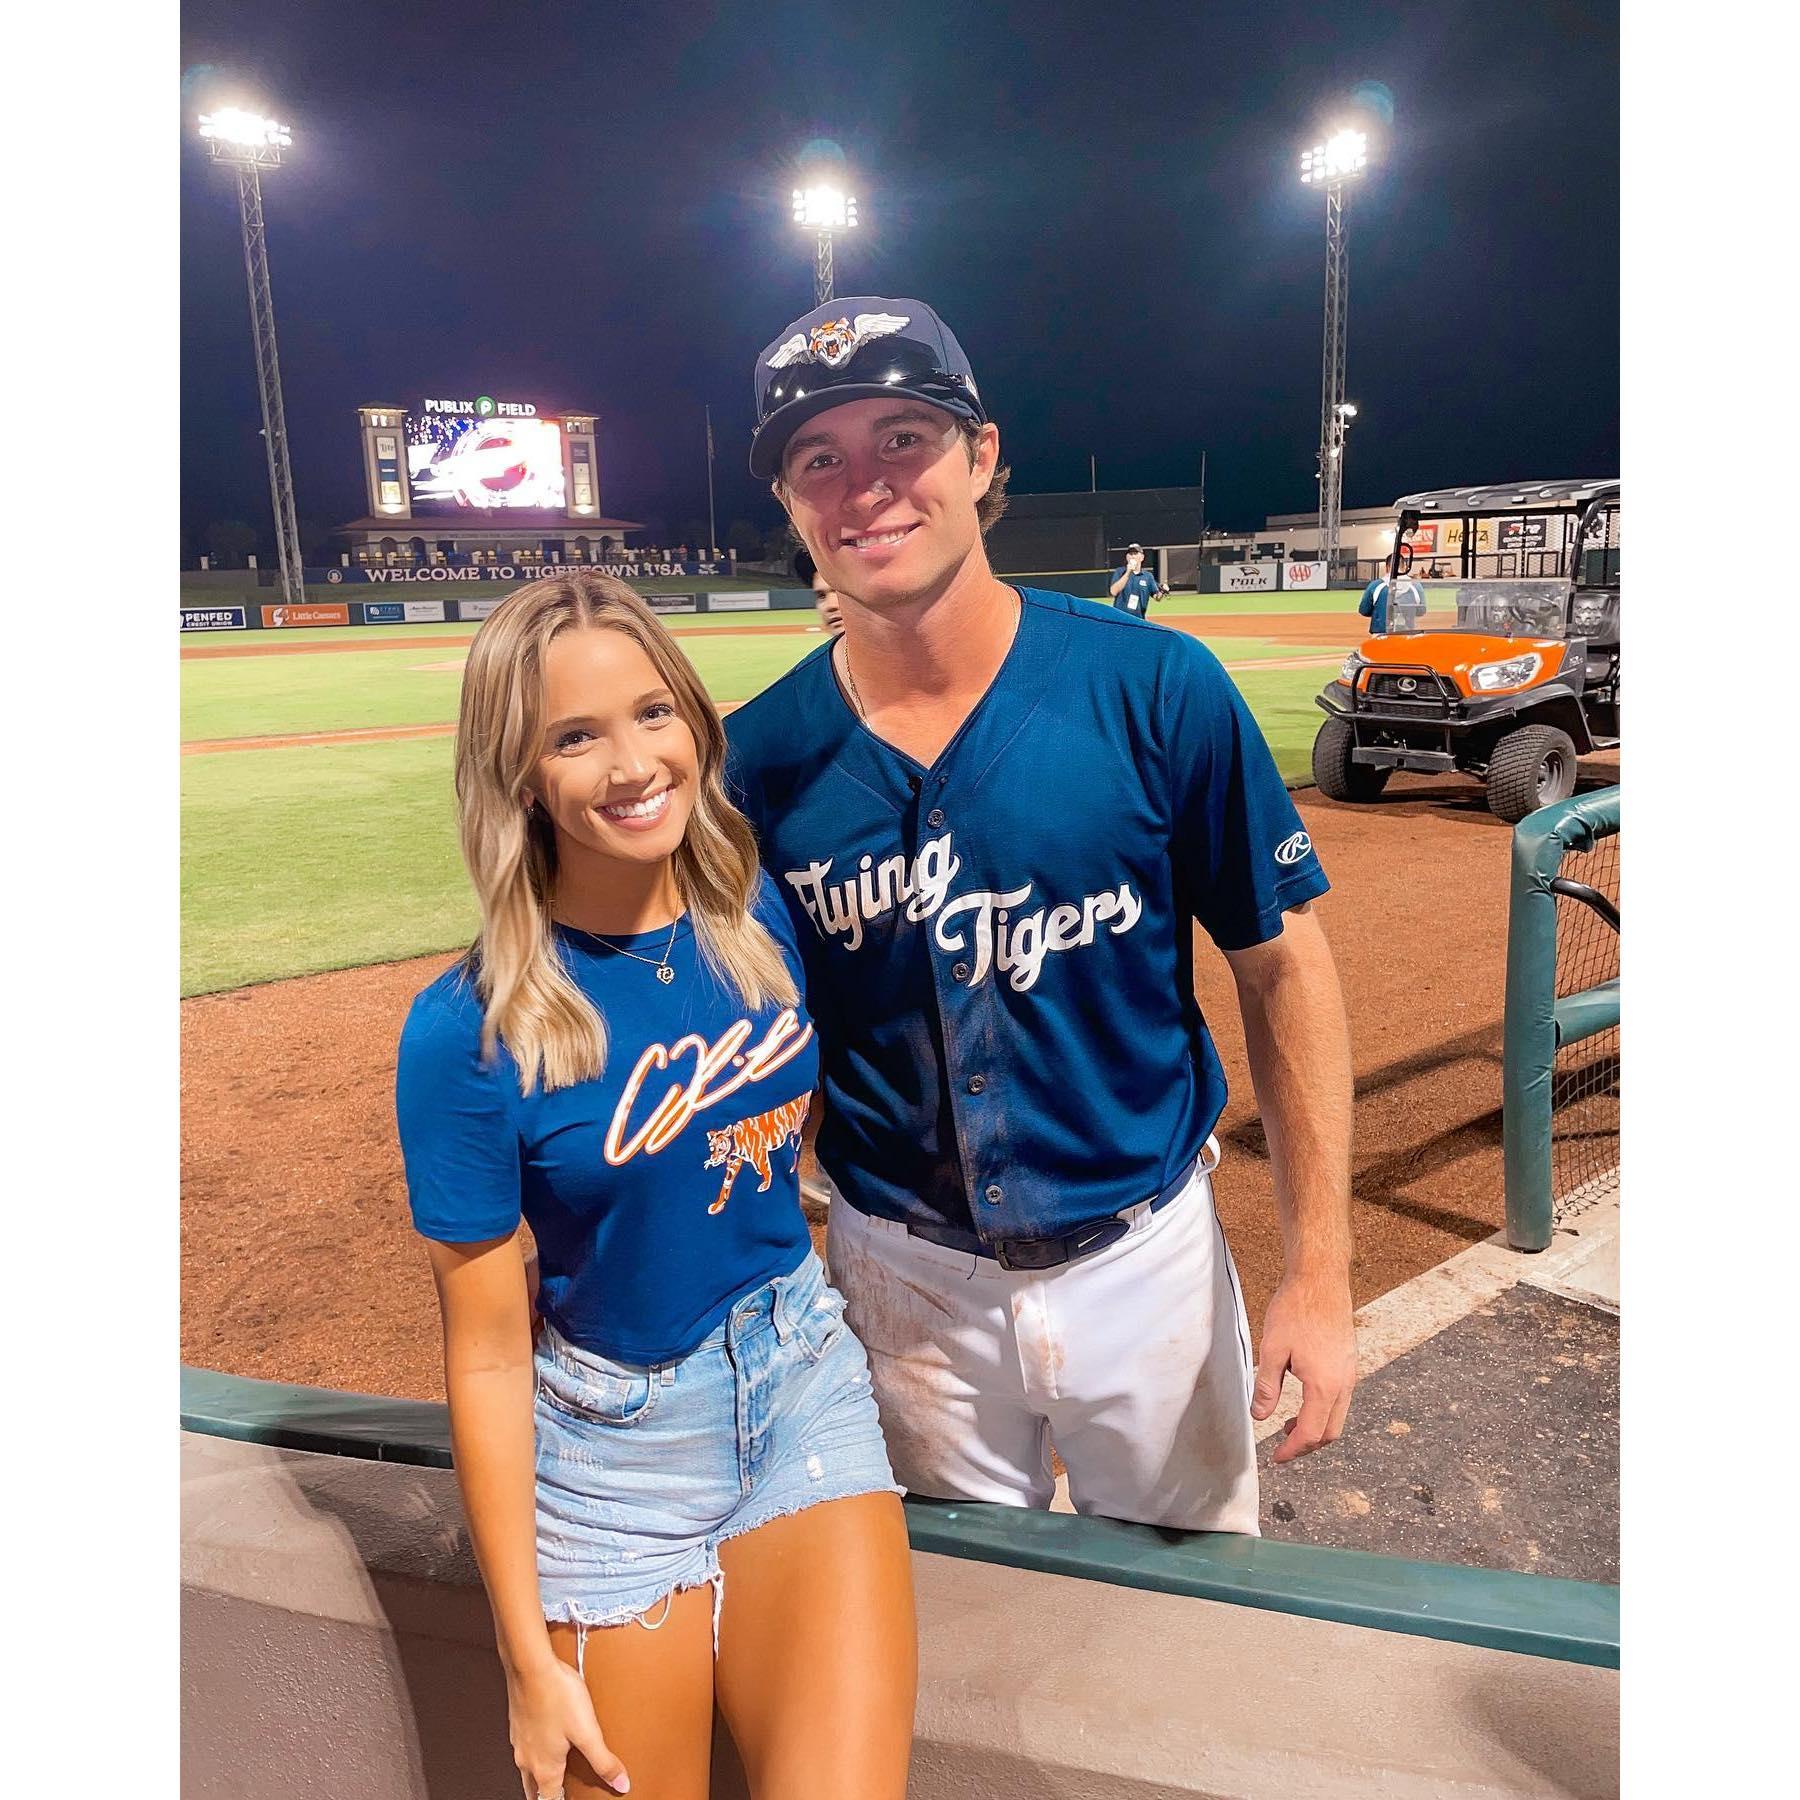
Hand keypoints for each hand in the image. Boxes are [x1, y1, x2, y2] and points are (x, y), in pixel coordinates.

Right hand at [508, 1654, 629, 1796]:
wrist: (529, 1665)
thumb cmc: (557, 1695)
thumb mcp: (587, 1731)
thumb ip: (603, 1760)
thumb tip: (620, 1783)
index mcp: (545, 1768)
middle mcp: (527, 1759)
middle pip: (534, 1790)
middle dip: (546, 1796)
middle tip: (558, 1795)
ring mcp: (519, 1742)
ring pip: (527, 1770)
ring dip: (538, 1776)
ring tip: (553, 1773)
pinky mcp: (518, 1724)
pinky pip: (525, 1748)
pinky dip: (534, 1753)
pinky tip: (545, 1740)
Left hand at [1252, 1272, 1356, 1463]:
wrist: (1321, 1278)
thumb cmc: (1296, 1308)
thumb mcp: (1272, 1349)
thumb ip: (1266, 1386)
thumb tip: (1260, 1416)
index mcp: (1324, 1385)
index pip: (1310, 1433)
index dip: (1292, 1450)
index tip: (1275, 1458)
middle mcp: (1344, 1384)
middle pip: (1329, 1432)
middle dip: (1306, 1445)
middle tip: (1282, 1447)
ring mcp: (1350, 1373)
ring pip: (1337, 1416)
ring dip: (1315, 1427)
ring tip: (1288, 1425)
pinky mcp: (1349, 1362)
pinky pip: (1340, 1399)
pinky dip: (1323, 1410)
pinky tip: (1304, 1399)